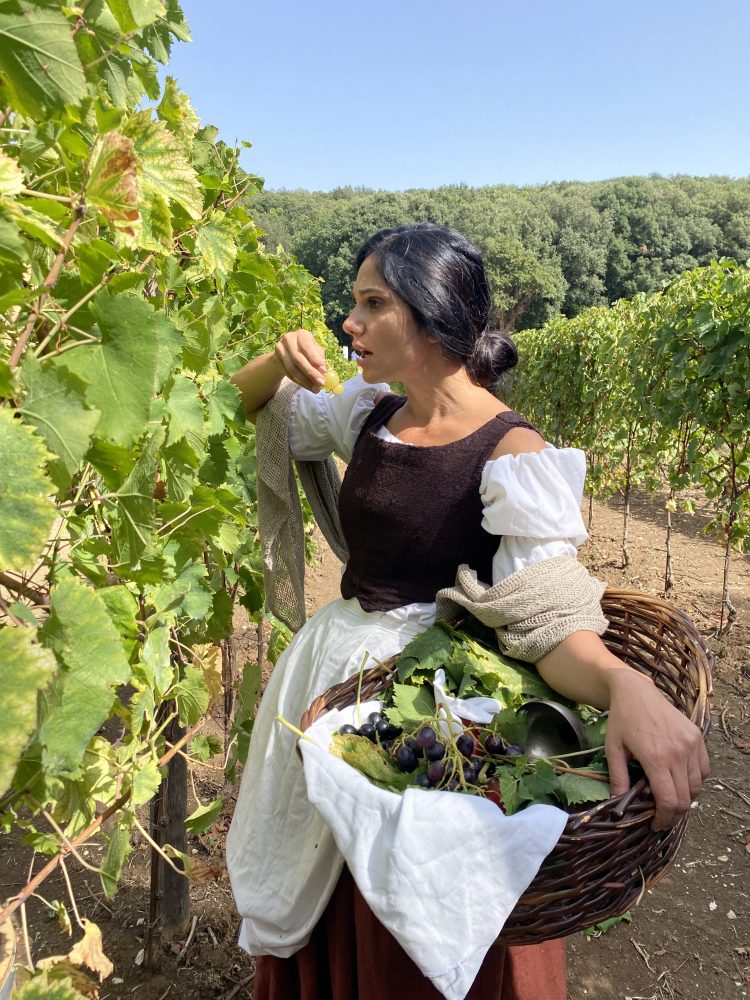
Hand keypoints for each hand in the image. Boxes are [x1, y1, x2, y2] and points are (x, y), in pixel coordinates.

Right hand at [274, 329, 326, 391]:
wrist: (286, 353)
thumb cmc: (306, 351)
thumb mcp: (315, 351)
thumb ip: (319, 358)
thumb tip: (324, 370)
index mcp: (302, 334)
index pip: (307, 346)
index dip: (315, 359)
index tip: (324, 370)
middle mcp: (289, 338)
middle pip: (298, 359)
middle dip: (311, 373)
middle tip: (321, 383)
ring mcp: (280, 349)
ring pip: (292, 368)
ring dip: (305, 381)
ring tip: (315, 389)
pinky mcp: (275, 359)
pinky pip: (288, 374)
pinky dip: (299, 382)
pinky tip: (307, 386)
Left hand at [604, 668, 709, 829]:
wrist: (636, 691)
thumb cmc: (621, 720)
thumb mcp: (613, 749)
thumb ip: (618, 778)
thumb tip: (619, 805)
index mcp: (656, 758)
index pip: (669, 801)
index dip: (664, 819)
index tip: (654, 825)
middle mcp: (678, 752)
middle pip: (685, 798)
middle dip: (673, 814)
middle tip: (660, 816)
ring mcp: (691, 744)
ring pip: (696, 786)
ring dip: (684, 797)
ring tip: (667, 796)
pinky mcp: (697, 737)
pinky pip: (703, 769)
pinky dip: (694, 780)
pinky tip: (679, 779)